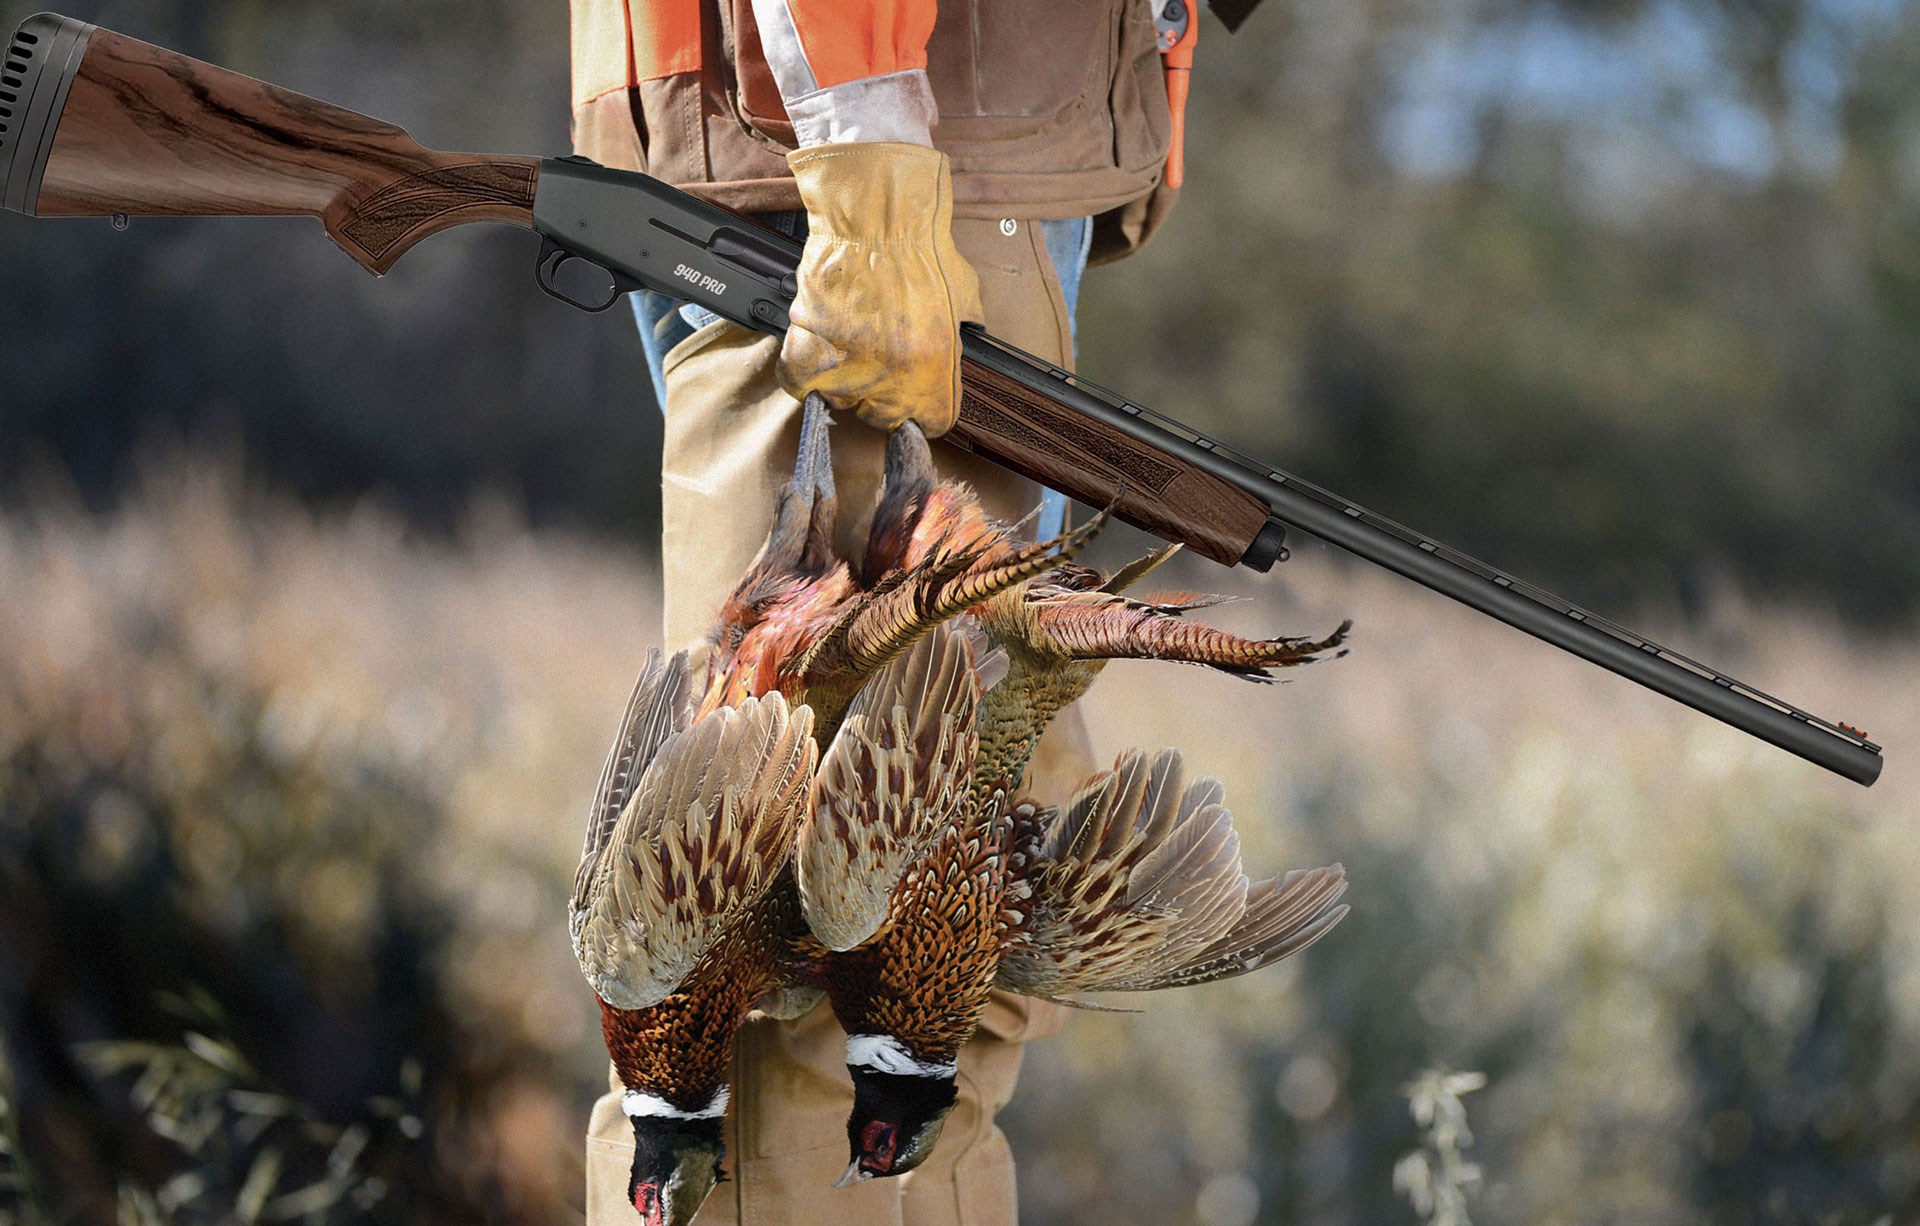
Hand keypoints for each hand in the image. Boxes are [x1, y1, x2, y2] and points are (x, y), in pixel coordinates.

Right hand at [778, 141, 982, 437]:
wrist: (874, 216)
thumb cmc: (920, 247)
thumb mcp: (964, 299)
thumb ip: (959, 336)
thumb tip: (956, 348)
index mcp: (934, 374)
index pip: (931, 423)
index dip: (922, 408)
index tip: (914, 397)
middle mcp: (891, 381)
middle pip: (883, 418)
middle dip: (881, 394)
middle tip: (878, 359)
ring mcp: (848, 371)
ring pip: (841, 400)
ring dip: (842, 378)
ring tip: (847, 342)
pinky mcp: (808, 354)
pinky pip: (799, 383)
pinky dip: (802, 369)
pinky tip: (814, 346)